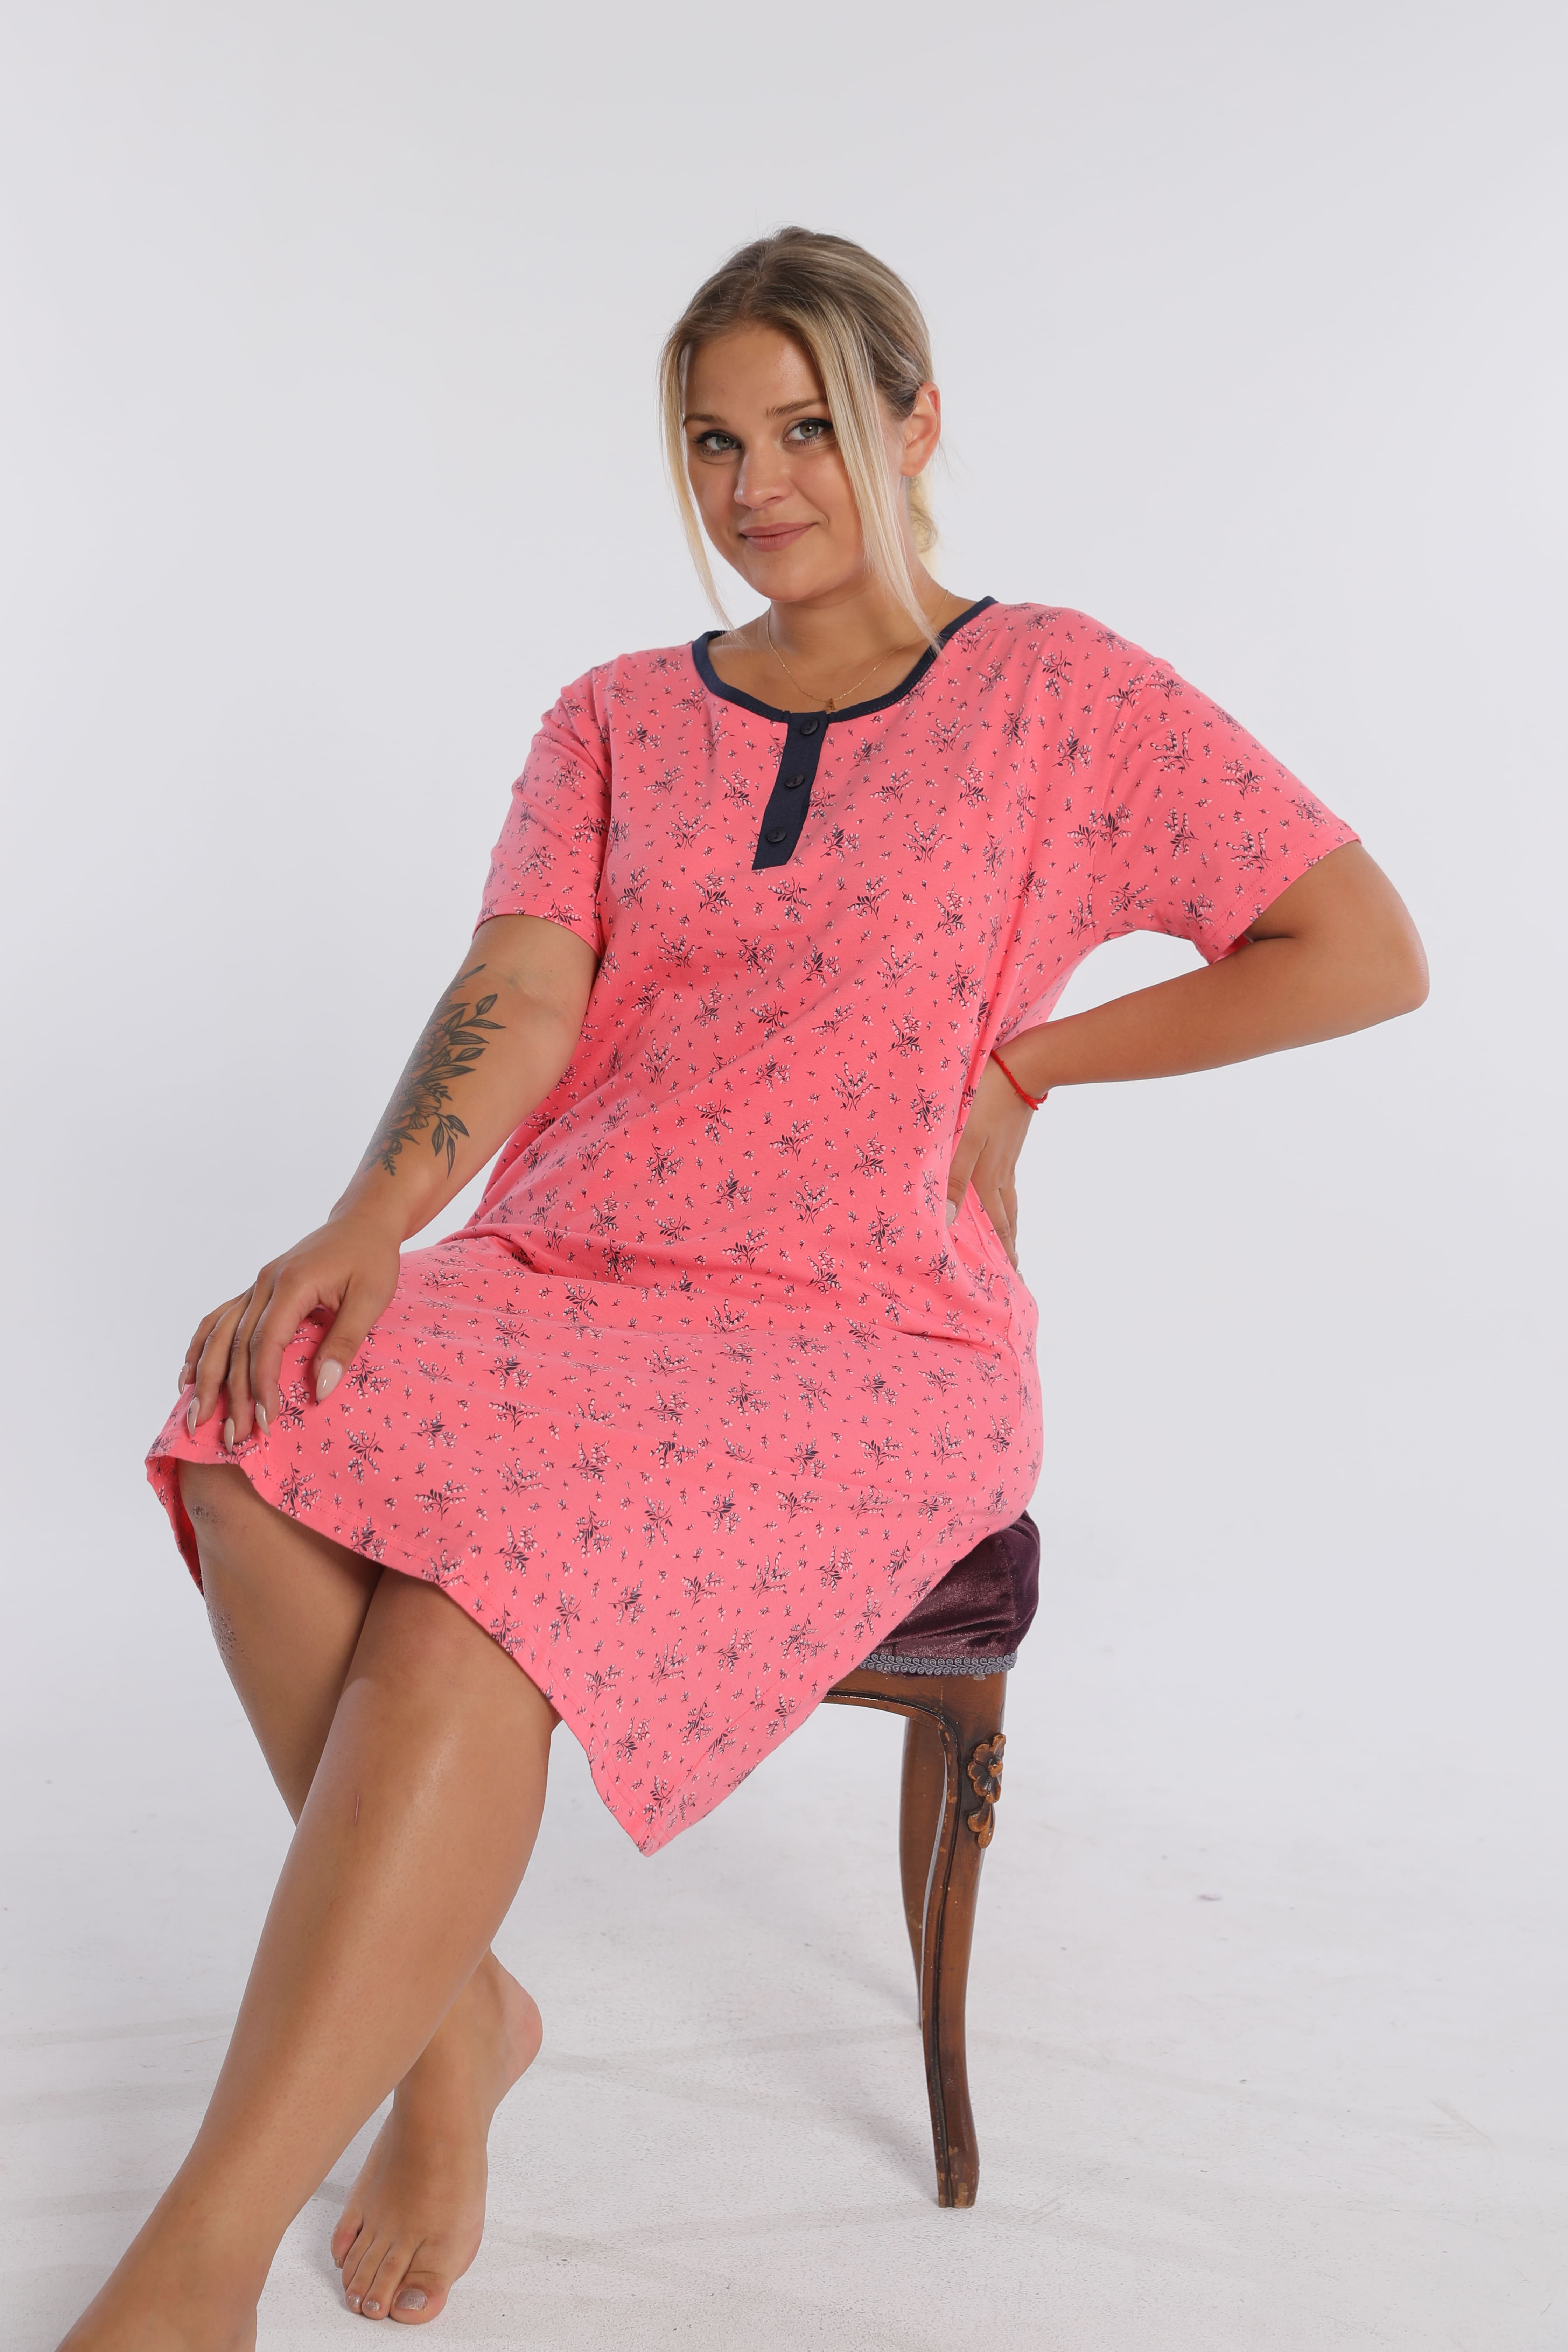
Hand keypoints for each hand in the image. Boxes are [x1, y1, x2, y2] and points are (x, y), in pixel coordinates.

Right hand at [178, 1213, 402, 1446]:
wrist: (363, 1221)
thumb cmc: (372, 1258)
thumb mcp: (371, 1299)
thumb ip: (344, 1343)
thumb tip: (321, 1389)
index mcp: (291, 1284)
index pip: (265, 1344)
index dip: (262, 1386)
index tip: (267, 1422)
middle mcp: (264, 1283)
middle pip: (236, 1345)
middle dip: (231, 1395)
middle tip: (234, 1438)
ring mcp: (256, 1285)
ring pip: (219, 1334)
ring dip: (205, 1377)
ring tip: (196, 1417)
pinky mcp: (257, 1289)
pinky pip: (220, 1319)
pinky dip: (201, 1348)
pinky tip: (188, 1376)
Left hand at [946, 1056, 1036, 1266]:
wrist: (1023, 1068)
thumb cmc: (986, 1101)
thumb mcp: (964, 1140)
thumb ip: (954, 1179)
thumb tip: (951, 1221)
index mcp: (988, 1179)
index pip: (997, 1227)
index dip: (1003, 1253)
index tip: (1011, 1279)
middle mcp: (1001, 1175)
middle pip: (1008, 1220)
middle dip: (1010, 1247)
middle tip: (1017, 1271)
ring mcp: (1008, 1160)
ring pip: (1010, 1202)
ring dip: (1010, 1226)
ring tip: (1011, 1242)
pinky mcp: (1009, 1144)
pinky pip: (1008, 1183)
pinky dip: (1007, 1200)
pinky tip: (1001, 1195)